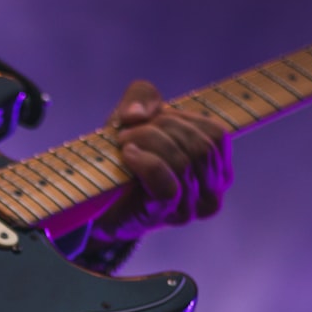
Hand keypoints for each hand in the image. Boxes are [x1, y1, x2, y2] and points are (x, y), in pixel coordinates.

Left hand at [92, 80, 233, 242]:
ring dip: (148, 141)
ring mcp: (189, 208)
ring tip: (123, 141)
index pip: (215, 134)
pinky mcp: (164, 215)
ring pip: (183, 163)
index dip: (181, 118)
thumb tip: (140, 113)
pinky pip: (168, 187)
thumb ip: (142, 96)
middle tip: (127, 131)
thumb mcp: (132, 118)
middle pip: (200, 146)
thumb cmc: (121, 161)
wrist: (95, 206)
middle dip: (161, 128)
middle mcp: (211, 193)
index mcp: (216, 169)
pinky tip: (128, 155)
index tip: (151, 120)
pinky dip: (147, 163)